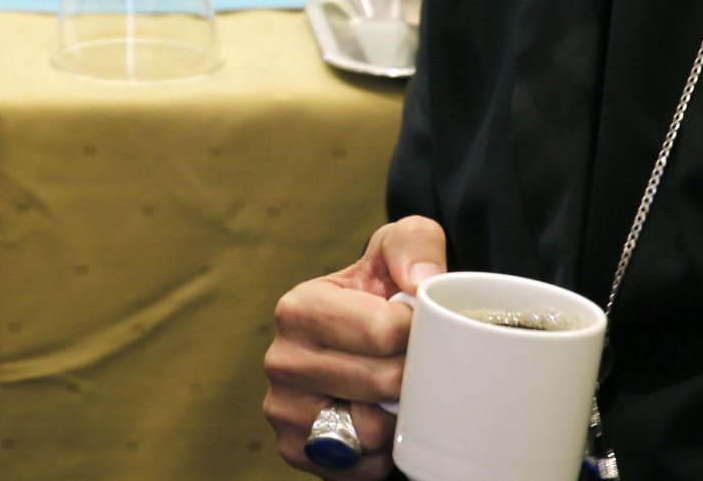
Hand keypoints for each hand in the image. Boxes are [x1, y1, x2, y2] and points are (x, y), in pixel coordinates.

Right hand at [263, 216, 445, 476]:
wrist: (362, 349)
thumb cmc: (381, 296)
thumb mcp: (397, 251)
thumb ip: (414, 243)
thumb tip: (420, 282)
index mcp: (299, 307)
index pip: (383, 331)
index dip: (418, 333)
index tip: (420, 329)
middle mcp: (281, 359)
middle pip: (381, 382)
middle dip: (412, 375)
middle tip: (416, 364)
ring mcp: (284, 410)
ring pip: (370, 429)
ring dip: (397, 417)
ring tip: (394, 392)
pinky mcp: (297, 451)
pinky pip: (360, 465)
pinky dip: (381, 452)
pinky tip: (379, 421)